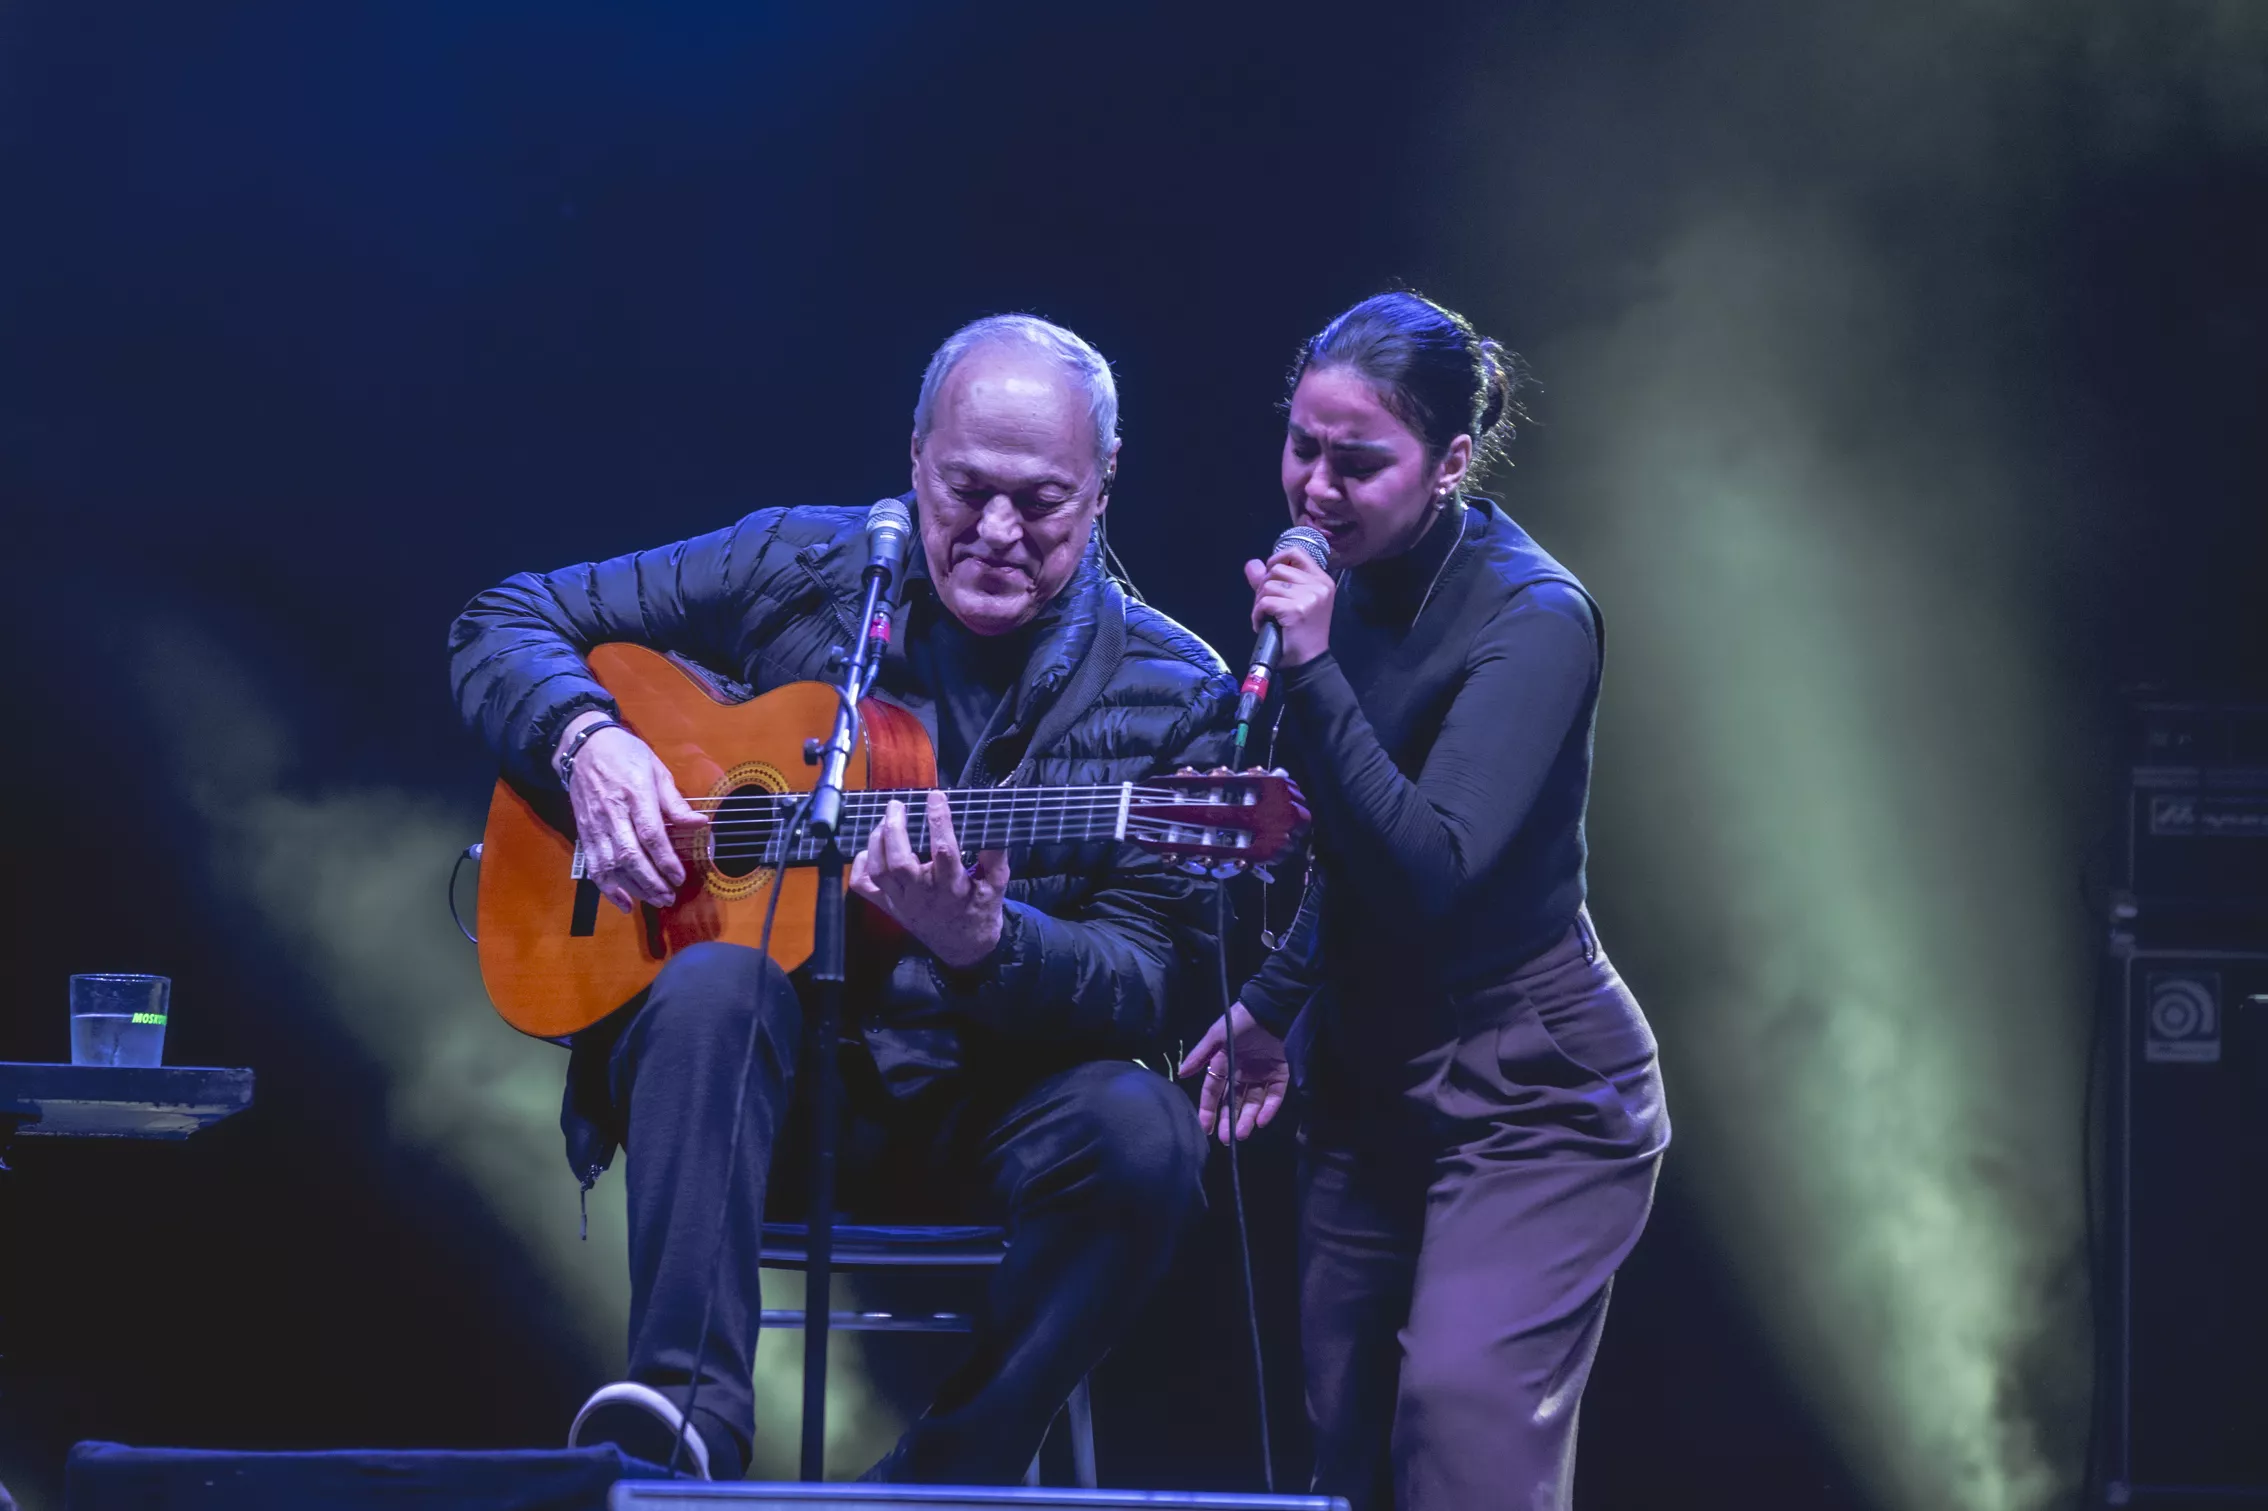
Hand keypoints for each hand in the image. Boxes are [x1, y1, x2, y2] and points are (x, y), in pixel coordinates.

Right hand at [557, 714, 706, 912]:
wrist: (584, 747)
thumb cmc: (626, 755)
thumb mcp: (657, 770)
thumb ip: (675, 802)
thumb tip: (700, 824)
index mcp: (635, 794)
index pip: (650, 833)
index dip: (665, 859)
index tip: (679, 877)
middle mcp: (612, 812)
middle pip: (629, 855)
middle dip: (650, 881)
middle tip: (668, 897)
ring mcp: (595, 824)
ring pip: (610, 865)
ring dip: (632, 888)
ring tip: (653, 901)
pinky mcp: (583, 832)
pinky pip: (593, 865)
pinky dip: (607, 888)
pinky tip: (623, 902)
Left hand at [849, 790, 1009, 970]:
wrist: (963, 948)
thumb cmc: (979, 911)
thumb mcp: (997, 887)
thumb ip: (996, 859)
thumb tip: (995, 829)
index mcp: (952, 888)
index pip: (944, 851)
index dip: (939, 821)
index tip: (936, 796)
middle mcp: (923, 895)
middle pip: (900, 862)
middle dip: (895, 829)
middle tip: (897, 804)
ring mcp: (902, 902)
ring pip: (880, 871)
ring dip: (877, 841)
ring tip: (885, 820)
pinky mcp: (889, 907)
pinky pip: (864, 887)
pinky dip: (861, 865)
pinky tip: (870, 849)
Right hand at [1177, 1002, 1288, 1144]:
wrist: (1269, 1009)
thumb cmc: (1239, 1020)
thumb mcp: (1216, 1035)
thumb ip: (1200, 1055)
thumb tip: (1182, 1073)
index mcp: (1225, 1065)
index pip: (1214, 1092)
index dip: (1208, 1110)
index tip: (1205, 1128)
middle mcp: (1242, 1074)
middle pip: (1234, 1102)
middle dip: (1229, 1121)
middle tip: (1226, 1139)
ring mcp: (1262, 1075)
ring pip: (1253, 1103)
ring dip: (1248, 1119)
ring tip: (1242, 1134)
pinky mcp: (1280, 1075)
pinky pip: (1274, 1096)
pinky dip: (1269, 1108)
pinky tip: (1262, 1120)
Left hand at [1244, 547, 1334, 666]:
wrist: (1309, 662)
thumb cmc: (1301, 634)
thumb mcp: (1291, 602)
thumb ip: (1271, 580)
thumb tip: (1252, 564)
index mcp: (1322, 580)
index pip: (1296, 553)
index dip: (1277, 559)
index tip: (1269, 575)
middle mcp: (1318, 585)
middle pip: (1277, 569)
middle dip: (1263, 586)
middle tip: (1265, 606)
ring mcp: (1309, 596)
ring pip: (1268, 585)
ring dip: (1259, 602)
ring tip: (1266, 616)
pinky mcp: (1296, 609)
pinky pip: (1264, 602)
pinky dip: (1257, 614)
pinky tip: (1262, 624)